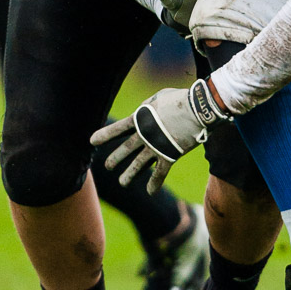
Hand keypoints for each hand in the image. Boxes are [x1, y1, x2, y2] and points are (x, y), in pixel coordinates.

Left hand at [89, 79, 227, 193]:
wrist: (198, 109)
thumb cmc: (180, 98)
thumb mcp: (159, 96)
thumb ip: (148, 105)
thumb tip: (144, 110)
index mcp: (140, 118)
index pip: (117, 129)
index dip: (104, 135)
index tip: (92, 141)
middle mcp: (144, 135)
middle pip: (125, 149)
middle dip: (115, 158)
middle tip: (107, 166)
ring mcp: (156, 147)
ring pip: (138, 164)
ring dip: (129, 174)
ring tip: (122, 183)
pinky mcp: (170, 155)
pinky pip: (160, 173)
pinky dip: (155, 183)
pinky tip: (150, 192)